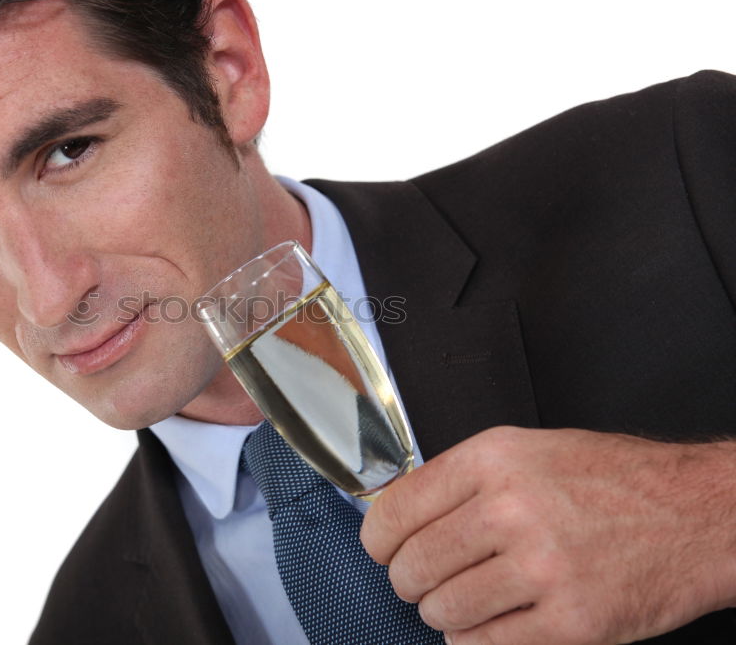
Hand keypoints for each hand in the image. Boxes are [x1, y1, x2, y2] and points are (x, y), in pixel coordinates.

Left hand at [359, 426, 735, 644]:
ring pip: (444, 609)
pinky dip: (475, 640)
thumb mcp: (528, 450)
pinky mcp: (571, 620)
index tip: (382, 548)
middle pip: (414, 565)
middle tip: (422, 580)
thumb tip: (401, 509)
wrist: (696, 514)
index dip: (379, 538)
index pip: (398, 508)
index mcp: (495, 460)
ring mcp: (543, 568)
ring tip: (461, 601)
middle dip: (409, 580)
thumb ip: (464, 478)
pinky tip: (490, 623)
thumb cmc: (615, 480)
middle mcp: (513, 509)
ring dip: (442, 613)